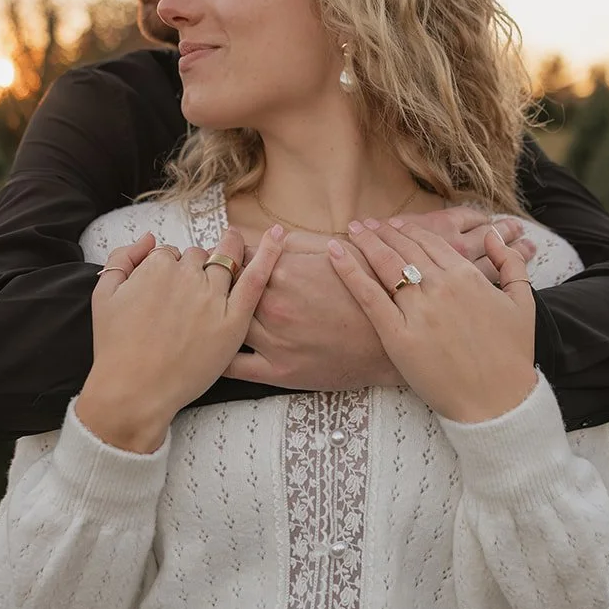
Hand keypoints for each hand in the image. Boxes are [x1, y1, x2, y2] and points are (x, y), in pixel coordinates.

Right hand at [77, 225, 284, 451]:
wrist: (134, 391)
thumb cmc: (116, 347)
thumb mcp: (104, 295)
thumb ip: (123, 258)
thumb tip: (149, 239)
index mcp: (157, 267)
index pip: (171, 254)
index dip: (170, 269)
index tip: (169, 287)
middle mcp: (187, 276)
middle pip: (199, 257)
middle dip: (197, 267)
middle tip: (192, 289)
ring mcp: (213, 298)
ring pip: (226, 263)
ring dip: (229, 253)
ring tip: (235, 245)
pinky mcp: (233, 320)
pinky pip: (255, 280)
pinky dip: (268, 254)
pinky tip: (277, 235)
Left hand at [224, 232, 403, 389]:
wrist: (395, 343)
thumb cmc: (370, 292)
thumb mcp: (341, 252)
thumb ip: (297, 243)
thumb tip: (269, 235)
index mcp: (285, 273)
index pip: (241, 258)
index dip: (237, 258)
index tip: (235, 261)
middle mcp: (273, 306)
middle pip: (228, 289)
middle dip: (223, 284)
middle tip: (219, 284)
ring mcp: (273, 341)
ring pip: (226, 322)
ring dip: (217, 315)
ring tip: (214, 312)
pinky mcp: (278, 372)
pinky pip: (233, 366)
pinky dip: (218, 355)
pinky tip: (214, 347)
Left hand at [327, 217, 538, 422]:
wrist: (498, 402)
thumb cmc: (512, 356)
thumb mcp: (522, 303)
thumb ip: (511, 264)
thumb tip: (492, 236)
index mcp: (467, 277)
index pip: (430, 242)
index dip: (408, 230)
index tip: (393, 224)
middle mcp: (440, 287)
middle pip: (404, 249)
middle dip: (382, 232)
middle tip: (364, 224)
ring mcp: (418, 311)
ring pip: (385, 265)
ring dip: (365, 241)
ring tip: (353, 230)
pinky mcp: (398, 336)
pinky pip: (368, 296)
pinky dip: (349, 271)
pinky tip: (334, 253)